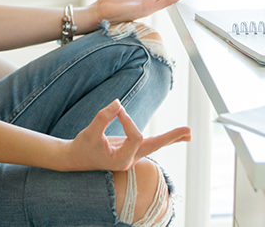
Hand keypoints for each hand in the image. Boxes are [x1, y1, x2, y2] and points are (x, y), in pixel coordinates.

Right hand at [64, 100, 190, 171]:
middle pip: (154, 147)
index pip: (135, 136)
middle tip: (190, 132)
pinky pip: (149, 144)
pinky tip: (175, 137)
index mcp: (121, 160)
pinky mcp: (130, 150)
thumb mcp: (89, 132)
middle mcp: (130, 160)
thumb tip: (118, 103)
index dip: (128, 120)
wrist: (75, 159)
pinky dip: (162, 139)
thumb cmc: (82, 147)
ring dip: (171, 138)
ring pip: (154, 146)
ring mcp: (131, 156)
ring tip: (188, 134)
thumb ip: (103, 118)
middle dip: (171, 138)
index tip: (117, 109)